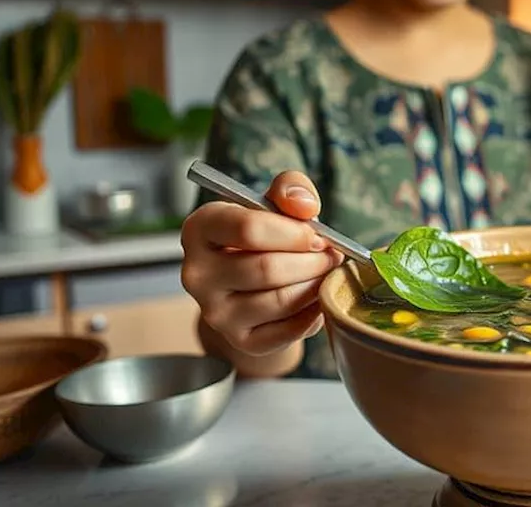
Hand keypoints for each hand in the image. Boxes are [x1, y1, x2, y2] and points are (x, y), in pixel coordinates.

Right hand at [181, 170, 342, 356]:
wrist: (255, 283)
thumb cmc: (268, 235)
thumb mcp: (276, 202)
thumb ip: (291, 189)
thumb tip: (304, 206)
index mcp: (200, 229)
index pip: (248, 229)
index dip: (294, 233)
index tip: (319, 235)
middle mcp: (197, 273)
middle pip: (267, 268)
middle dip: (312, 261)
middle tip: (333, 256)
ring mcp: (215, 312)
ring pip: (280, 300)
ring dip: (316, 285)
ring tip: (327, 273)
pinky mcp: (240, 340)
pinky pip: (288, 330)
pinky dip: (313, 313)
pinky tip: (318, 298)